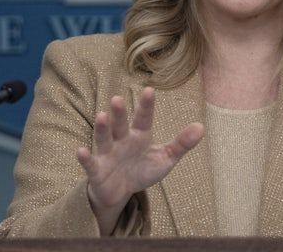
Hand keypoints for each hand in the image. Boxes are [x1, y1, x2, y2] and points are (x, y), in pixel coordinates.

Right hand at [76, 87, 203, 233]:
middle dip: (119, 113)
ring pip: (104, 139)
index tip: (149, 90)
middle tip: (118, 98)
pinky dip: (85, 158)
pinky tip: (81, 151)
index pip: (144, 119)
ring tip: (101, 116)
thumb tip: (201, 126)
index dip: (146, 106)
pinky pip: (90, 163)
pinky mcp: (97, 170)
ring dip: (102, 129)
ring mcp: (108, 154)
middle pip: (120, 125)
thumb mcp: (165, 159)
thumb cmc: (142, 170)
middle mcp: (122, 140)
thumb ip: (181, 144)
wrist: (119, 192)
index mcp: (139, 136)